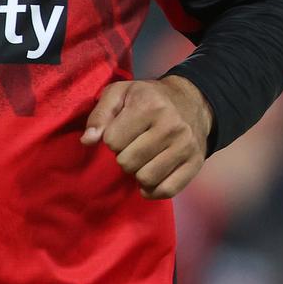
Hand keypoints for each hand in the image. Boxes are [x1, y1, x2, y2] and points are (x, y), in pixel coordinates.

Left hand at [80, 75, 213, 198]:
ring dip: (137, 173)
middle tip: (132, 145)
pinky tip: (150, 178)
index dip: (111, 139)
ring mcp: (185, 146)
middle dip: (123, 156)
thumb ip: (100, 114)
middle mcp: (170, 126)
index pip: (112, 141)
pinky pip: (167, 190)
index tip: (120, 131)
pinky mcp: (195, 163)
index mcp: (149, 105)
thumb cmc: (149, 97)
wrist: (193, 101)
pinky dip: (153, 190)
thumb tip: (87, 141)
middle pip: (127, 162)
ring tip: (142, 158)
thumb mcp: (120, 93)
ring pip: (145, 178)